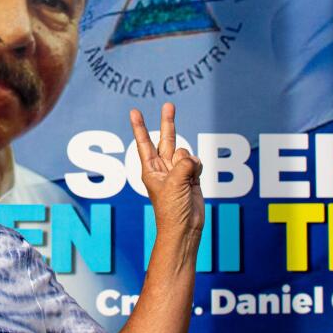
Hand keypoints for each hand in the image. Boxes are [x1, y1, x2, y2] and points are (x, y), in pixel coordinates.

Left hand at [129, 102, 204, 238]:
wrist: (185, 227)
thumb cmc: (172, 210)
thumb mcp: (174, 184)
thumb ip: (183, 165)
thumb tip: (191, 158)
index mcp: (150, 169)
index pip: (144, 142)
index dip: (139, 126)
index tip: (134, 111)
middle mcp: (163, 168)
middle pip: (167, 139)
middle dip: (168, 122)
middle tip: (169, 105)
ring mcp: (177, 171)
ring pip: (185, 153)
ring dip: (189, 163)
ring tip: (187, 180)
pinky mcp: (190, 177)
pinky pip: (196, 163)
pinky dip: (198, 169)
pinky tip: (195, 181)